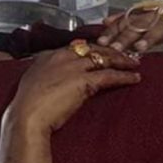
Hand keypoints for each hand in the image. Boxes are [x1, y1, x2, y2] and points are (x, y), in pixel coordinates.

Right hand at [6, 45, 140, 134]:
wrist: (27, 115)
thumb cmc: (27, 104)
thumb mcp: (33, 81)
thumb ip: (45, 74)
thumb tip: (53, 77)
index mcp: (49, 56)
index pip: (76, 46)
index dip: (91, 48)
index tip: (101, 51)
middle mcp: (62, 56)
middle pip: (93, 48)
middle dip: (110, 50)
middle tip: (124, 53)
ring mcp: (74, 67)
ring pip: (104, 58)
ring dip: (122, 60)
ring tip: (134, 63)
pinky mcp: (85, 80)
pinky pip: (110, 75)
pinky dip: (124, 76)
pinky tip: (135, 78)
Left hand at [97, 0, 162, 51]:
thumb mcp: (149, 17)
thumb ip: (128, 20)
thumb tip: (105, 22)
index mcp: (146, 13)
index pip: (126, 21)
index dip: (112, 31)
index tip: (100, 42)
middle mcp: (159, 13)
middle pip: (140, 24)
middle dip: (126, 36)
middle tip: (114, 48)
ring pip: (162, 26)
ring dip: (151, 36)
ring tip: (140, 47)